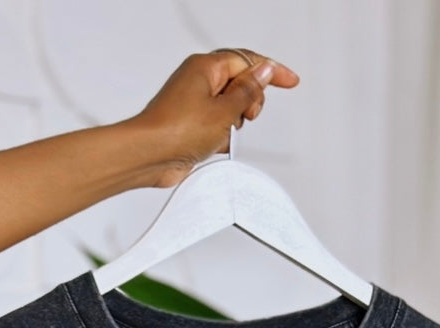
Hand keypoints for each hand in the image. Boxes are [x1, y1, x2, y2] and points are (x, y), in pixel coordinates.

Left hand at [130, 50, 300, 188]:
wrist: (149, 155)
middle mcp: (199, 80)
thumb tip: (265, 71)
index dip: (271, 71)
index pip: (247, 61)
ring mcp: (194, 102)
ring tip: (223, 133)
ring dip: (234, 123)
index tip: (290, 81)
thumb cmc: (177, 130)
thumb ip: (249, 91)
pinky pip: (218, 125)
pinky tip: (215, 144)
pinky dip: (221, 135)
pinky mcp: (191, 123)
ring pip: (230, 108)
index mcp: (206, 67)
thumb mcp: (224, 110)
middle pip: (240, 84)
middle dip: (249, 102)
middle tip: (245, 116)